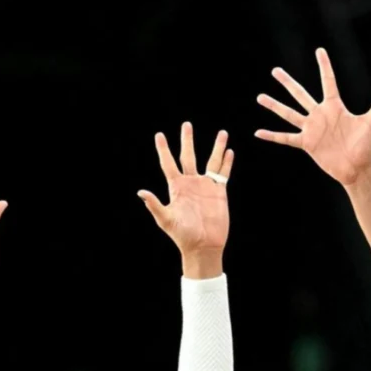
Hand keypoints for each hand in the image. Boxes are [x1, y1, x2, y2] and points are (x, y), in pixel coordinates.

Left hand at [138, 122, 233, 275]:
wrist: (203, 245)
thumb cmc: (182, 235)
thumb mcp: (166, 220)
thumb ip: (155, 205)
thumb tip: (141, 192)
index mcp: (176, 187)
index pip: (168, 163)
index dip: (163, 149)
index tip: (159, 135)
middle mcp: (191, 183)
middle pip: (189, 156)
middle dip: (187, 140)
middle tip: (187, 124)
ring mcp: (206, 186)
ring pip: (211, 161)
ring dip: (216, 147)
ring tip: (222, 132)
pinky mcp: (219, 192)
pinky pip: (223, 174)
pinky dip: (227, 163)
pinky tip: (230, 152)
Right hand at [256, 48, 370, 186]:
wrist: (358, 168)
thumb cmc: (367, 145)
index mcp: (335, 107)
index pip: (328, 81)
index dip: (324, 66)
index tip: (319, 50)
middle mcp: (320, 115)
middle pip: (301, 94)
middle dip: (288, 82)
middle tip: (275, 70)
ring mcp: (311, 129)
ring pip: (289, 113)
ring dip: (275, 106)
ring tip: (260, 96)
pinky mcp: (306, 144)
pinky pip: (286, 138)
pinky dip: (272, 135)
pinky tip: (258, 132)